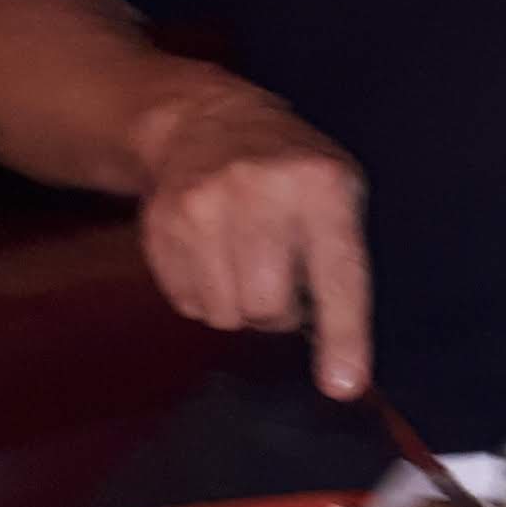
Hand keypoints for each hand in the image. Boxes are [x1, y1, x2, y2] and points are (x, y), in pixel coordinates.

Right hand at [129, 74, 371, 398]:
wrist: (204, 121)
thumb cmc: (290, 171)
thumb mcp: (337, 191)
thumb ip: (341, 262)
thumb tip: (343, 362)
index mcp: (323, 186)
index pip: (339, 274)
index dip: (343, 335)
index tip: (343, 385)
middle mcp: (261, 192)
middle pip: (268, 306)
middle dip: (277, 313)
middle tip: (280, 282)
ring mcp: (204, 206)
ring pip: (225, 314)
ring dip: (239, 306)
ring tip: (245, 263)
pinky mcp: (162, 225)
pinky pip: (188, 304)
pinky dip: (205, 295)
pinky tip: (211, 255)